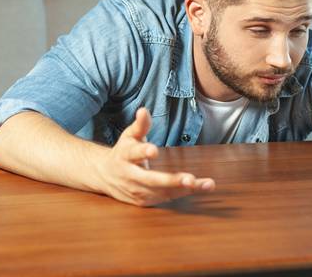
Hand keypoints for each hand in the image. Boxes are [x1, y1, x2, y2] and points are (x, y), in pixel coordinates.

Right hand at [95, 108, 214, 205]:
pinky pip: (165, 198)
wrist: (105, 175)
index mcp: (125, 155)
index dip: (143, 152)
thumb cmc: (123, 152)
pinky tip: (200, 187)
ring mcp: (136, 191)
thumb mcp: (129, 136)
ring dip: (184, 189)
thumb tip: (143, 110)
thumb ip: (140, 125)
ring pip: (162, 192)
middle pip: (150, 180)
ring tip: (207, 183)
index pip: (133, 153)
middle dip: (170, 181)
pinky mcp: (143, 201)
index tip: (154, 150)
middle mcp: (130, 176)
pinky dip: (183, 193)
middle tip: (190, 178)